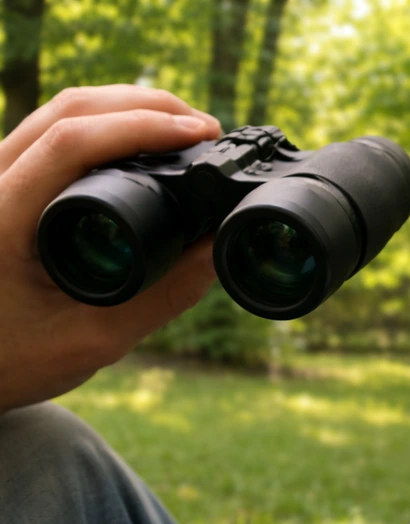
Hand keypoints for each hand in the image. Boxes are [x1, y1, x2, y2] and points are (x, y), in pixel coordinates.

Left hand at [0, 85, 220, 413]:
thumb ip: (162, 297)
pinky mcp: (5, 184)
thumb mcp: (94, 340)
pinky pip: (55, 134)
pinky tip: (146, 144)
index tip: (200, 136)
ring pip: (61, 111)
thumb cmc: (13, 360)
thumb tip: (218, 250)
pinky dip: (107, 126)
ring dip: (127, 108)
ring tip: (186, 132)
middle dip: (145, 105)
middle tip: (206, 130)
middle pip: (69, 108)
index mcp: (0, 217)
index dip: (143, 126)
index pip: (71, 142)